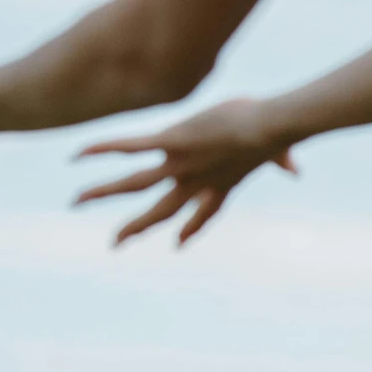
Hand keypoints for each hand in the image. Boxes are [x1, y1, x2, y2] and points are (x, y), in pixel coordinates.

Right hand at [74, 98, 296, 245]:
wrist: (267, 128)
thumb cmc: (273, 130)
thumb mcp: (278, 146)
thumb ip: (283, 158)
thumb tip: (295, 168)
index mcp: (220, 184)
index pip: (203, 214)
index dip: (190, 229)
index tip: (177, 243)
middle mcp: (194, 182)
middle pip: (158, 212)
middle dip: (134, 228)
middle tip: (114, 243)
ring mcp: (178, 165)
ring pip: (132, 186)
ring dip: (102, 192)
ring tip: (76, 201)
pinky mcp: (168, 144)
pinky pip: (128, 149)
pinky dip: (101, 150)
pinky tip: (77, 155)